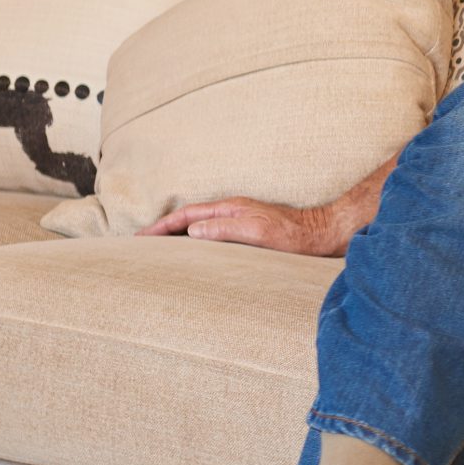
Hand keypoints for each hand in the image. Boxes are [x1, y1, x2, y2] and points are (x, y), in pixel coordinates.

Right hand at [139, 196, 345, 255]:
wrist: (323, 234)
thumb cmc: (294, 235)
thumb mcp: (257, 232)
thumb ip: (225, 229)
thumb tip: (192, 230)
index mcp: (230, 208)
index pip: (186, 215)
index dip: (162, 226)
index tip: (140, 238)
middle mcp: (233, 212)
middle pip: (189, 219)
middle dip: (164, 231)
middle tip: (141, 246)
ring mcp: (241, 221)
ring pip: (201, 227)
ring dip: (179, 237)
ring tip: (160, 251)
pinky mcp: (250, 233)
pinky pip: (214, 237)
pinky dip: (198, 244)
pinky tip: (197, 256)